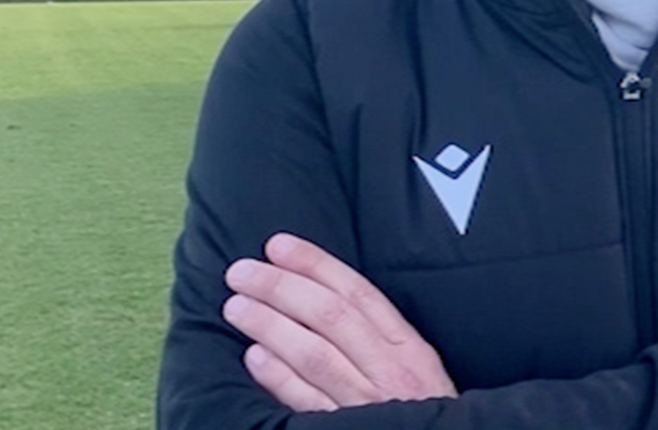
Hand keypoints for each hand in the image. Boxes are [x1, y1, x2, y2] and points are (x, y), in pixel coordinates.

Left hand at [222, 232, 457, 411]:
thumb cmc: (421, 410)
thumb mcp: (417, 368)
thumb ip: (378, 336)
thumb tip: (317, 295)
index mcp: (409, 348)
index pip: (358, 293)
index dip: (315, 265)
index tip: (278, 246)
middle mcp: (390, 371)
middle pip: (331, 316)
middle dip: (282, 288)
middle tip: (242, 272)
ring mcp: (367, 403)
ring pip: (314, 354)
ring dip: (270, 325)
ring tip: (236, 306)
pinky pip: (307, 401)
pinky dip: (279, 377)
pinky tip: (254, 357)